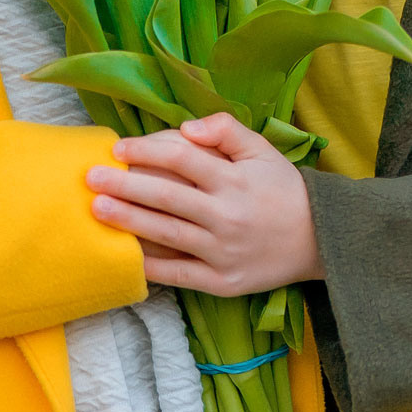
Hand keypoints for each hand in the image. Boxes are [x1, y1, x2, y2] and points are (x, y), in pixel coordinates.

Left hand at [88, 114, 322, 294]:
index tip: (118, 148)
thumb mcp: (262, 150)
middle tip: (91, 178)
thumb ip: (225, 130)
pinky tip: (125, 256)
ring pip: (166, 234)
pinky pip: (179, 274)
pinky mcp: (222, 282)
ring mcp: (223, 251)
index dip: (147, 150)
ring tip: (97, 210)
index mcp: (234, 179)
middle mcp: (226, 215)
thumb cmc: (283, 190)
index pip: (182, 159)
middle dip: (124, 185)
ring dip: (128, 221)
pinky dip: (151, 266)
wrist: (321, 239)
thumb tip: (185, 128)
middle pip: (166, 196)